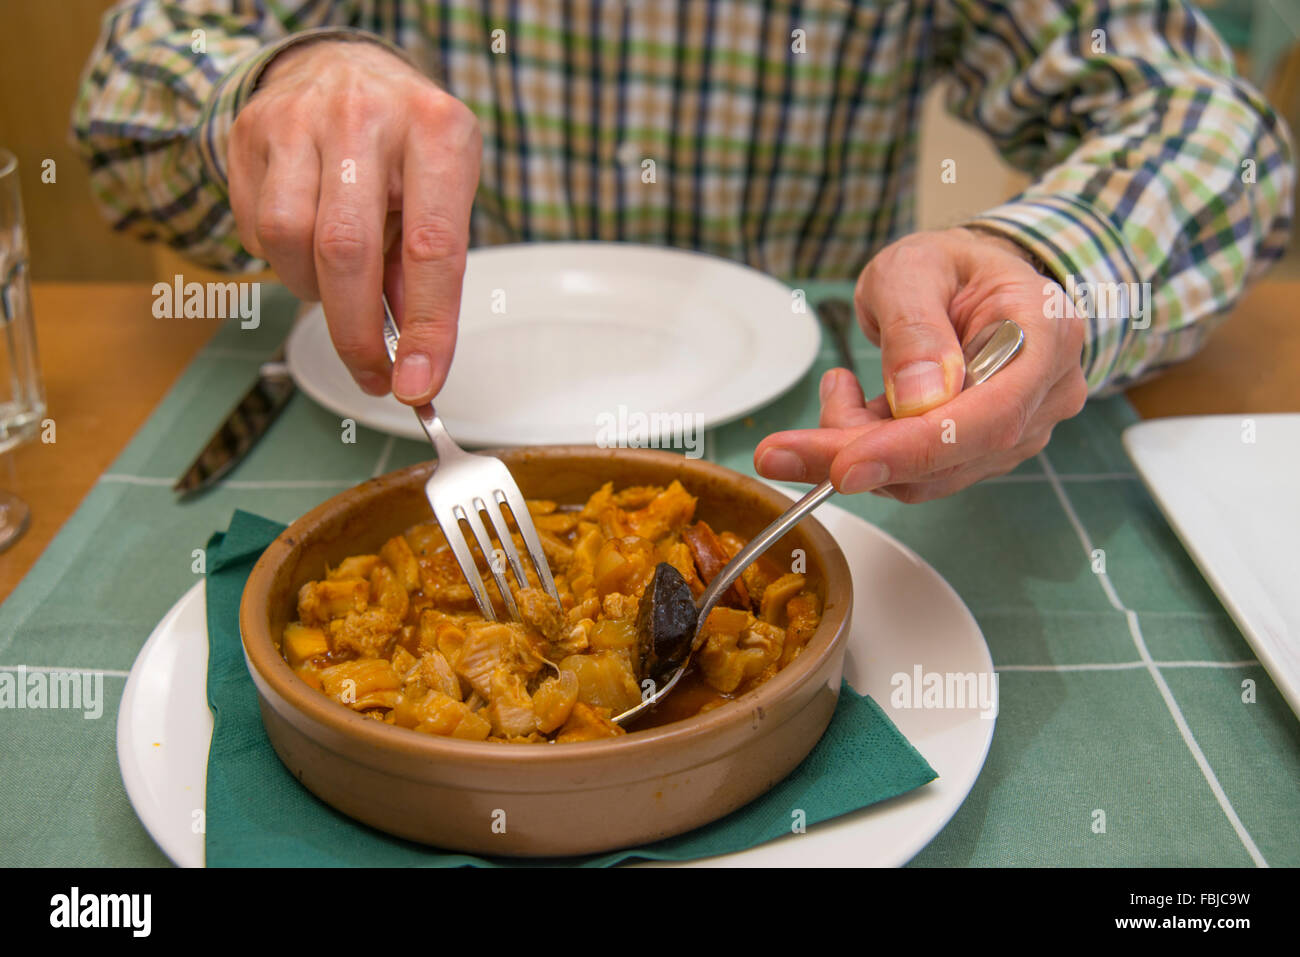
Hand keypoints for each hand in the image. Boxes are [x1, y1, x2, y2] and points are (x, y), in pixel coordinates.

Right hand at [228, 40, 481, 403]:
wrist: (342, 66)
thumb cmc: (406, 144)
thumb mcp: (444, 191)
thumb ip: (429, 269)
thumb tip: (414, 359)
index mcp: (435, 131)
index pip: (432, 246)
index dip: (426, 327)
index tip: (418, 383)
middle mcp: (366, 117)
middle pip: (346, 251)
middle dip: (357, 332)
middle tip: (373, 373)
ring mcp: (300, 119)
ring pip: (289, 242)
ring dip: (314, 292)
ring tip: (340, 284)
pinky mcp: (250, 132)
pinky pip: (256, 229)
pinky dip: (283, 261)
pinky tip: (307, 242)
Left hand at [755, 227, 1087, 502]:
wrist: (967, 282)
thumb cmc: (947, 267)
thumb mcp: (913, 269)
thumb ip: (913, 328)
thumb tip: (919, 400)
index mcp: (1047, 334)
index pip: (990, 415)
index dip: (916, 447)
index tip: (843, 465)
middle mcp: (1045, 393)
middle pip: (953, 454)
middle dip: (858, 453)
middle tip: (779, 449)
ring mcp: (1020, 430)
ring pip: (928, 474)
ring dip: (857, 448)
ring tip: (836, 388)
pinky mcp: (982, 453)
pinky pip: (917, 472)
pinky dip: (869, 449)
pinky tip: (855, 403)